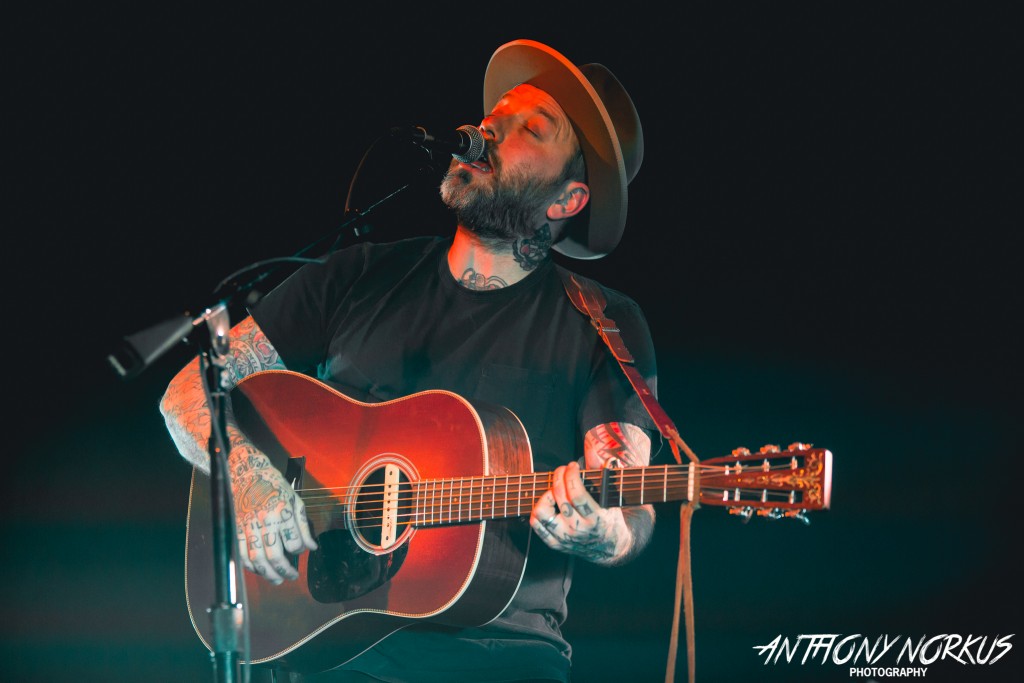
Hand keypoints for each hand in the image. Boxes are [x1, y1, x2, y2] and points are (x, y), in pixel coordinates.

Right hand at [232, 452, 317, 583]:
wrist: (247, 473)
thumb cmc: (275, 485)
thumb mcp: (295, 499)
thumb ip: (303, 525)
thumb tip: (312, 547)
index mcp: (282, 512)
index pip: (294, 542)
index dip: (300, 551)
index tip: (302, 550)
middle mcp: (265, 521)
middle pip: (275, 556)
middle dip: (285, 571)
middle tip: (292, 576)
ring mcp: (249, 526)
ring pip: (257, 559)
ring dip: (267, 574)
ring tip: (277, 579)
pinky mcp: (237, 529)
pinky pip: (242, 554)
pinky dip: (251, 566)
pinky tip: (259, 570)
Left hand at [529, 461, 629, 563]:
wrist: (610, 547)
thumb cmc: (611, 518)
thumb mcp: (613, 499)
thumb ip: (608, 476)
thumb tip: (608, 458)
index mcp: (595, 519)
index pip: (576, 494)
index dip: (571, 475)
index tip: (573, 466)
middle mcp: (578, 529)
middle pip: (559, 497)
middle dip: (559, 477)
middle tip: (563, 470)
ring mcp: (564, 537)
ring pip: (542, 512)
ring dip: (546, 495)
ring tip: (555, 490)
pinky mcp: (555, 543)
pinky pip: (536, 525)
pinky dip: (538, 510)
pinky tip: (548, 502)